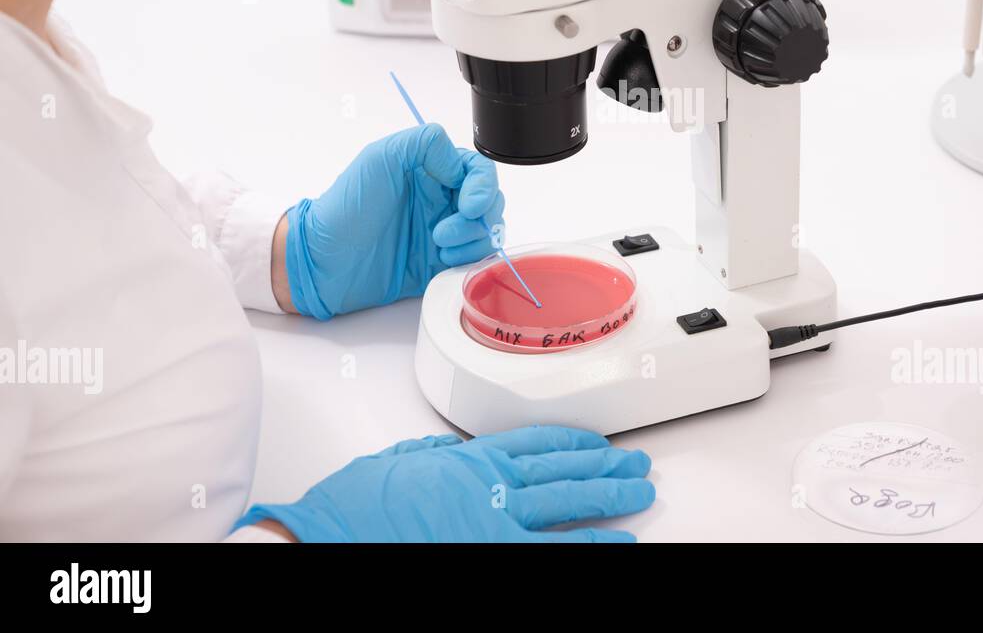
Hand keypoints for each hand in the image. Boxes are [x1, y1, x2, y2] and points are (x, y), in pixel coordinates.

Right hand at [235, 427, 655, 541]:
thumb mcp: (399, 464)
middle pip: (563, 472)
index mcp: (468, 459)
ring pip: (570, 505)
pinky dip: (593, 544)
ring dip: (611, 499)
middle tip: (636, 464)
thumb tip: (457, 457)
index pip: (535, 442)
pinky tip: (619, 542)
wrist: (328, 538)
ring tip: (641, 493)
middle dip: (605, 468)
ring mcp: (497, 523)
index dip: (572, 442)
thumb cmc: (352, 509)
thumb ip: (437, 458)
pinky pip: (557, 549)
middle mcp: (491, 486)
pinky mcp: (494, 554)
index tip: (595, 443)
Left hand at [283, 124, 503, 319]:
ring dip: (472, 240)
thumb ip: (425, 143)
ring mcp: (444, 231)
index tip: (469, 205)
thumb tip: (459, 166)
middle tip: (445, 230)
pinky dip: (467, 260)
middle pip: (490, 202)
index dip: (482, 187)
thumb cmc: (345, 208)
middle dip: (478, 217)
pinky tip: (441, 260)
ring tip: (440, 246)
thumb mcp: (380, 156)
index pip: (478, 171)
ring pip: (487, 231)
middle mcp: (441, 199)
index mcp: (431, 170)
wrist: (324, 261)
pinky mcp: (440, 262)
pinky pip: (473, 259)